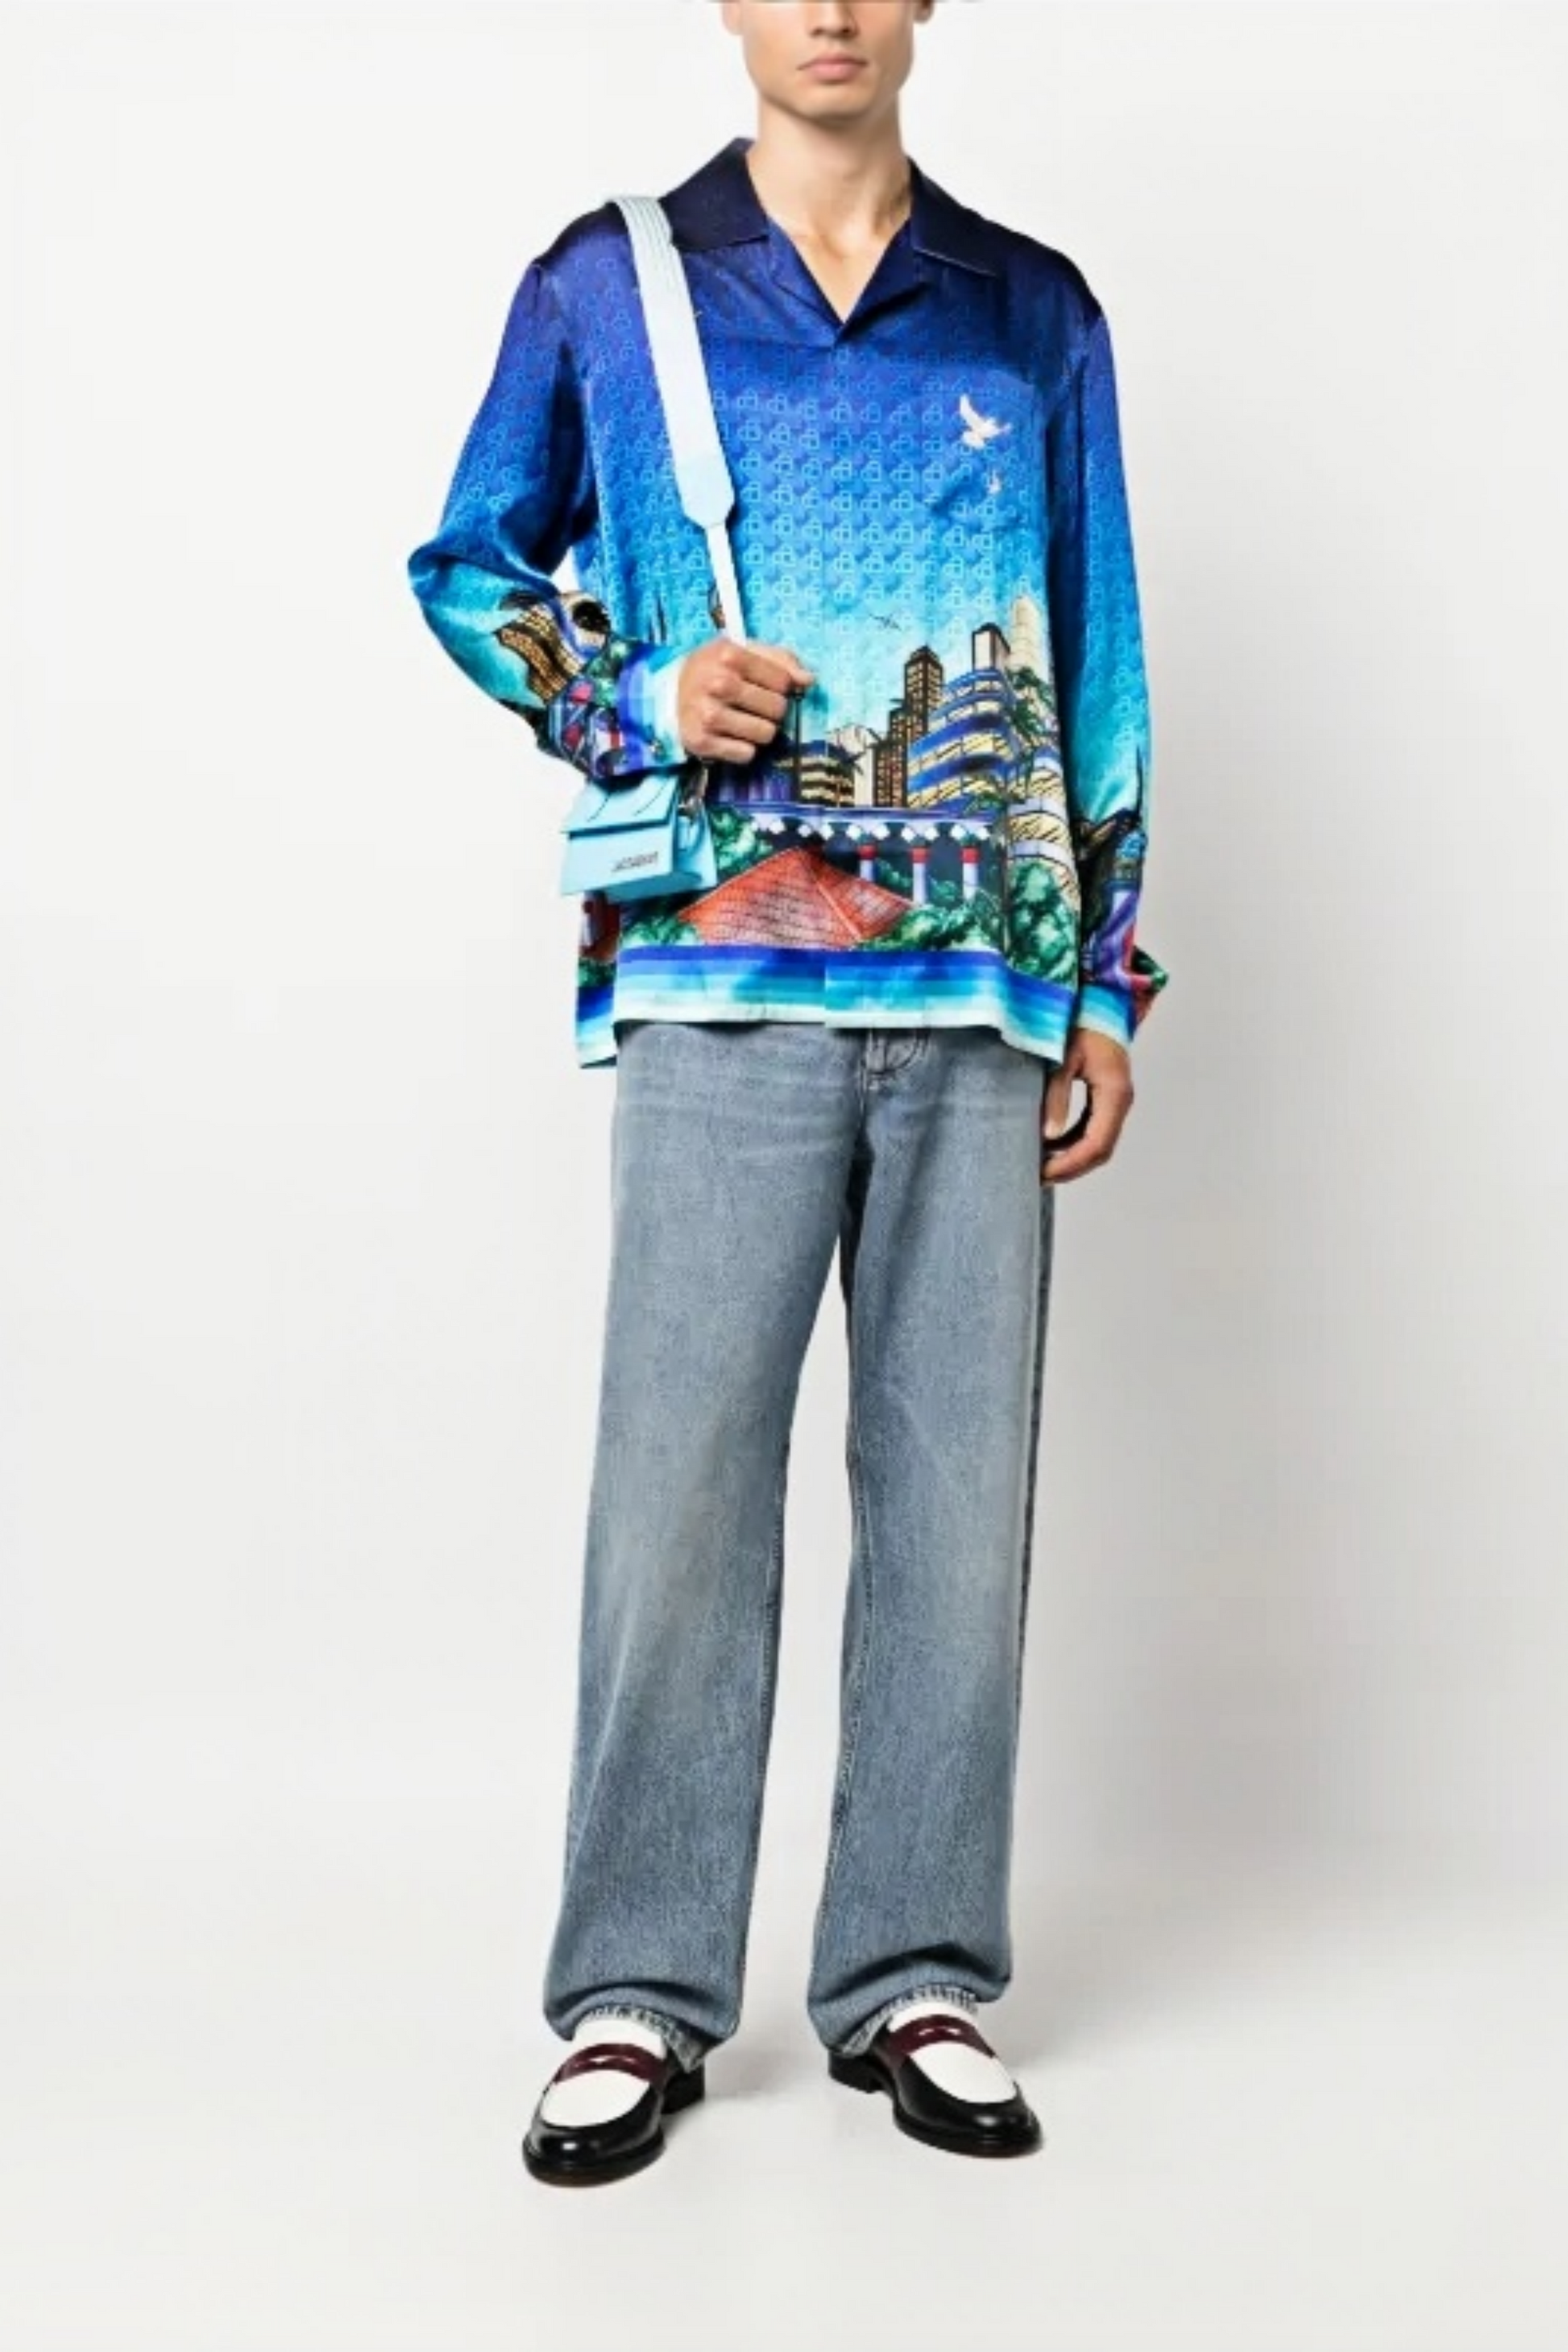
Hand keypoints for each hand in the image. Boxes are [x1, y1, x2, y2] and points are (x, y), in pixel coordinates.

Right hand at [676, 639, 814, 763]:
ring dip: (762, 731)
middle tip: (757, 706)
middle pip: (777, 709)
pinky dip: (745, 749)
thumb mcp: (745, 652)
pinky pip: (746, 754)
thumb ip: (781, 660)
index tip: (767, 686)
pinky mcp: (701, 741)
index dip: (782, 687)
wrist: (672, 692)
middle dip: (773, 710)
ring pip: (765, 734)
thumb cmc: (716, 668)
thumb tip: (808, 681)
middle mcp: (717, 683)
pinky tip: (733, 736)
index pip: (783, 681)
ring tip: (747, 721)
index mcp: (730, 655)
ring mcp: (708, 714)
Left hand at [1040, 1027, 1134, 1183]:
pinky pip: (1092, 1129)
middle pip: (1100, 1150)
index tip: (1044, 1172)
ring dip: (1072, 1157)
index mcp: (1114, 1093)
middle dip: (1071, 1167)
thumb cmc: (1081, 1021)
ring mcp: (1115, 1100)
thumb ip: (1057, 1095)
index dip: (1071, 1164)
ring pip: (1098, 1143)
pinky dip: (1073, 1142)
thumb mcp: (1064, 1057)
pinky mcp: (1106, 1096)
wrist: (1099, 999)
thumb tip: (1048, 1135)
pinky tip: (1049, 1144)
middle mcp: (1120, 1101)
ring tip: (1040, 1164)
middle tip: (1038, 1176)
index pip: (1097, 1144)